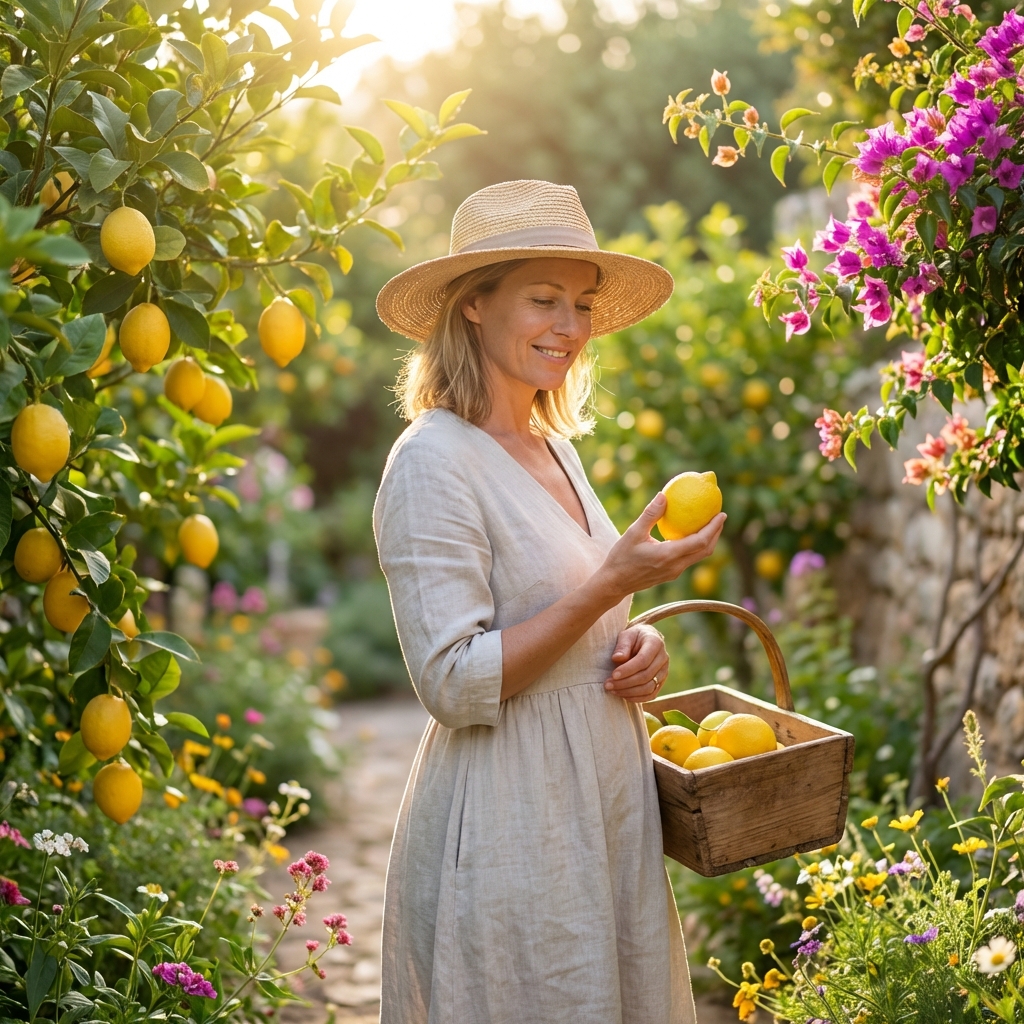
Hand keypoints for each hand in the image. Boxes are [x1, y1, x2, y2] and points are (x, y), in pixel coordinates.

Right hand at [597, 492, 725, 601]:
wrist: (615, 583)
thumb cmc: (621, 557)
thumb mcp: (633, 533)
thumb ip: (650, 515)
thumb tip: (664, 495)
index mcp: (668, 555)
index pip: (700, 542)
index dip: (713, 528)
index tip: (721, 514)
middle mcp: (675, 566)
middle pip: (706, 550)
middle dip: (716, 533)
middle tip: (720, 516)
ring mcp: (674, 572)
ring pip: (699, 556)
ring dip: (708, 541)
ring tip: (709, 524)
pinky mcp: (671, 574)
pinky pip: (689, 559)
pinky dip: (696, 546)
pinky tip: (691, 534)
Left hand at [604, 624, 668, 702]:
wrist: (644, 640)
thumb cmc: (633, 637)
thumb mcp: (626, 635)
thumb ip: (622, 646)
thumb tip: (617, 658)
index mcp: (655, 643)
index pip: (643, 660)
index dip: (628, 670)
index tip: (613, 675)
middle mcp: (663, 658)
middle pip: (646, 676)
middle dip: (625, 683)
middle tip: (608, 685)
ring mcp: (664, 671)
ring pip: (649, 688)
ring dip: (629, 692)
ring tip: (613, 690)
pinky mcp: (661, 682)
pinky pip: (651, 694)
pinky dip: (637, 698)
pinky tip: (623, 695)